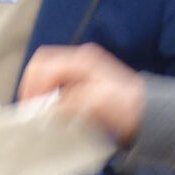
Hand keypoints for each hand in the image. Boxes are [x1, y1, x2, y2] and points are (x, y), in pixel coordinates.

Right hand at [16, 44, 145, 146]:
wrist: (145, 113)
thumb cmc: (127, 104)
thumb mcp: (95, 101)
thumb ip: (69, 102)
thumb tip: (48, 109)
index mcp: (80, 61)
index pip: (43, 64)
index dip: (31, 84)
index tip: (30, 104)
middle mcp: (79, 63)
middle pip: (42, 68)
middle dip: (33, 87)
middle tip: (31, 109)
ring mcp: (80, 74)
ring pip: (48, 78)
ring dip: (41, 94)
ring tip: (40, 112)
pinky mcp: (82, 86)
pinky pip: (57, 88)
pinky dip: (50, 99)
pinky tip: (53, 113)